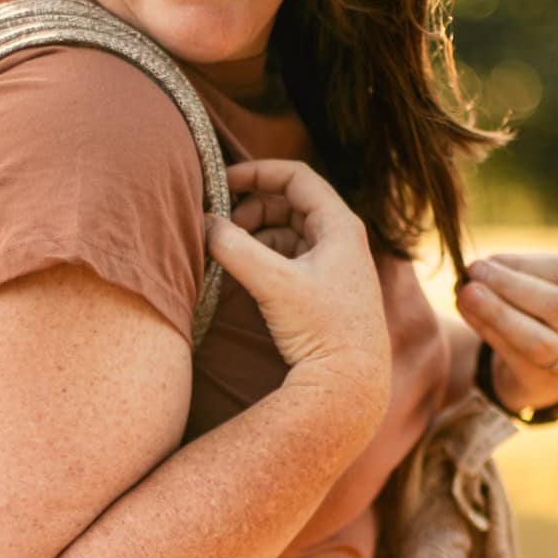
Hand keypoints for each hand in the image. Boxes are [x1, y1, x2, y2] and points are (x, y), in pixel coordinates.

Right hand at [206, 159, 390, 420]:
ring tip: (228, 250)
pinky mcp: (327, 290)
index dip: (257, 172)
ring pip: (289, 232)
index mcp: (340, 225)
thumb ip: (234, 248)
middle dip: (252, 208)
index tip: (223, 182)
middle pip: (290, 203)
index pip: (296, 176)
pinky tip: (245, 272)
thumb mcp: (273, 283)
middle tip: (221, 225)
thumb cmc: (321, 330)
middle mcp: (342, 240)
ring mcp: (336, 265)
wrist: (351, 384)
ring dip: (256, 234)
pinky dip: (266, 257)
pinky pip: (291, 258)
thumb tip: (205, 223)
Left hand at [456, 253, 557, 411]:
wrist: (543, 370)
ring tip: (466, 292)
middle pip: (557, 305)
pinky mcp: (553, 384)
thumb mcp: (549, 288)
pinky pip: (516, 355)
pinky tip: (467, 312)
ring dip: (497, 311)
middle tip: (474, 269)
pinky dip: (488, 330)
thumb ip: (523, 273)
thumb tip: (481, 266)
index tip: (491, 257)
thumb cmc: (546, 315)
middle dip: (511, 285)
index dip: (527, 264)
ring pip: (537, 338)